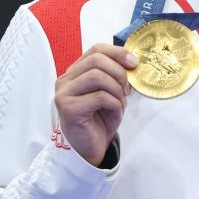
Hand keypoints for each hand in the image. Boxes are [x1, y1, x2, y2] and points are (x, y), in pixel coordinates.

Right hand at [54, 44, 137, 165]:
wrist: (89, 149)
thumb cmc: (99, 120)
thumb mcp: (110, 92)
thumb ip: (115, 75)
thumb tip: (132, 61)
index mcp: (75, 72)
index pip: (96, 50)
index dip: (118, 53)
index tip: (134, 63)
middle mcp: (65, 80)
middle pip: (97, 60)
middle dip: (119, 73)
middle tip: (128, 89)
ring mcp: (64, 94)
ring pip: (97, 76)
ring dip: (116, 89)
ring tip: (120, 103)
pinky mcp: (69, 109)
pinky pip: (99, 97)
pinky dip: (114, 103)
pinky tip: (114, 112)